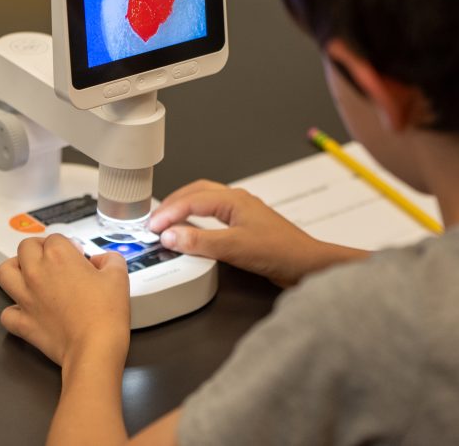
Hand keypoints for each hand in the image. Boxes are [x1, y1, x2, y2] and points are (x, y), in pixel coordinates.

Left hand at [0, 234, 130, 366]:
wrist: (94, 348)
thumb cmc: (105, 313)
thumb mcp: (118, 276)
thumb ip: (110, 259)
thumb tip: (102, 260)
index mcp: (59, 256)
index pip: (55, 238)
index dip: (68, 244)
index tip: (77, 255)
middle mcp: (37, 273)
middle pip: (26, 247)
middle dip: (39, 248)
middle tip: (52, 258)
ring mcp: (26, 298)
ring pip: (5, 272)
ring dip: (15, 269)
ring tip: (28, 273)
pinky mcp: (22, 322)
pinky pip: (6, 313)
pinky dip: (13, 310)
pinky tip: (26, 310)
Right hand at [148, 180, 368, 287]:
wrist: (308, 265)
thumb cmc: (280, 252)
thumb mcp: (234, 248)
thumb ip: (200, 241)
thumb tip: (170, 234)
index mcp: (233, 200)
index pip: (191, 200)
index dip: (168, 213)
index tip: (151, 226)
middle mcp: (237, 201)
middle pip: (196, 193)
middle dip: (173, 203)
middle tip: (154, 219)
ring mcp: (242, 213)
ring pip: (205, 201)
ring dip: (185, 208)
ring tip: (168, 221)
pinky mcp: (246, 227)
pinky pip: (214, 215)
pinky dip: (197, 220)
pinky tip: (193, 232)